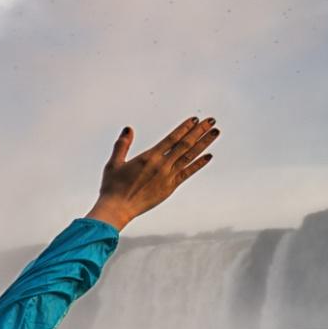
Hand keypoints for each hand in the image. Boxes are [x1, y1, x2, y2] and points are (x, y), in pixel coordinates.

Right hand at [87, 116, 218, 229]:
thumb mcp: (114, 163)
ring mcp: (167, 176)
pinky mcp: (170, 187)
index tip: (195, 119)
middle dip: (199, 131)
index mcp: (148, 157)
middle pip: (185, 144)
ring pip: (190, 156)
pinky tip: (208, 156)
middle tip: (211, 121)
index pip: (172, 138)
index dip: (185, 127)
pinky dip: (199, 164)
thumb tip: (128, 129)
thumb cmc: (112, 187)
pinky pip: (188, 173)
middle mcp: (161, 165)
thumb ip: (122, 145)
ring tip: (215, 133)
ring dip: (204, 143)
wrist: (117, 208)